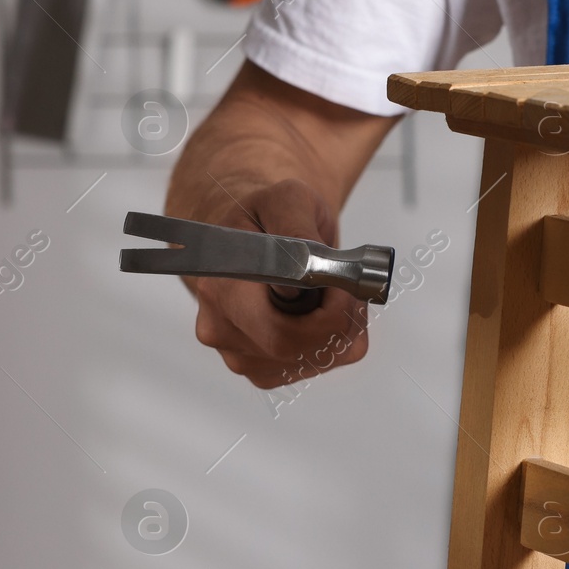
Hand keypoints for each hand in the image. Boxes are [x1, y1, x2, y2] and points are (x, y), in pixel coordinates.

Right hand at [189, 178, 371, 388]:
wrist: (253, 236)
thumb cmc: (266, 218)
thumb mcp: (287, 199)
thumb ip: (296, 227)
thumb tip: (303, 269)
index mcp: (220, 290)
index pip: (280, 331)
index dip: (326, 315)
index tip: (340, 283)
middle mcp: (221, 331)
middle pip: (299, 350)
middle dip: (339, 321)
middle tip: (347, 287)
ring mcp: (240, 356)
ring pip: (314, 361)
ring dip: (341, 329)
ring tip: (333, 292)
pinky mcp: (262, 369)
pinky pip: (316, 365)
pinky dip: (335, 341)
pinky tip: (325, 312)